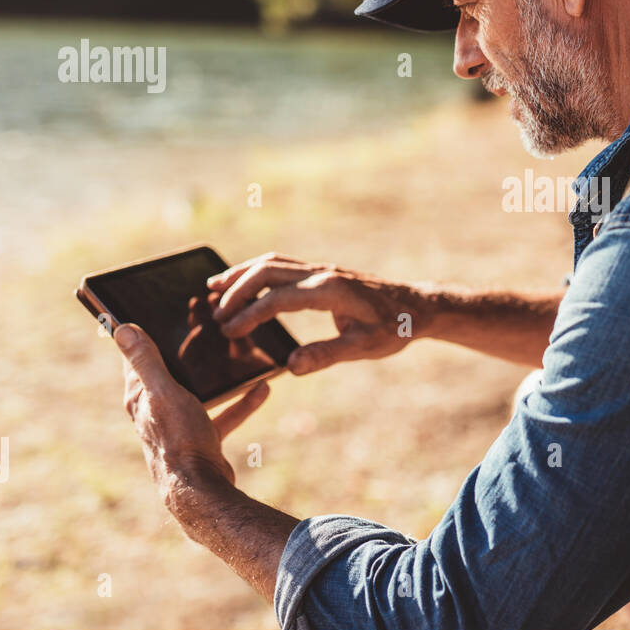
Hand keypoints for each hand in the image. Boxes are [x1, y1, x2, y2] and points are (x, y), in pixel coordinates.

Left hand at [115, 322, 269, 494]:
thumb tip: (121, 329)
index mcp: (141, 397)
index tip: (154, 313)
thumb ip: (145, 361)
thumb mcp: (163, 392)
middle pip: (170, 374)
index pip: (136, 359)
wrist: (201, 489)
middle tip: (205, 328)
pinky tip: (262, 389)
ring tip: (238, 357)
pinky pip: (224, 414)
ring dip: (218, 377)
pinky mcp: (202, 439)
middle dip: (186, 352)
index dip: (144, 335)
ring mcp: (180, 426)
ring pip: (200, 393)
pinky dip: (241, 402)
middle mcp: (156, 411)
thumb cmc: (179, 439)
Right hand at [207, 253, 423, 375]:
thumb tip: (290, 367)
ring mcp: (322, 270)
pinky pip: (282, 265)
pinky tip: (243, 283)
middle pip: (267, 271)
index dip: (249, 315)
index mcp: (330, 291)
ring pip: (272, 262)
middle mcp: (322, 274)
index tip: (229, 332)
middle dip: (236, 290)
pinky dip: (257, 272)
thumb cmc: (394, 329)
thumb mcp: (365, 347)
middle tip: (214, 314)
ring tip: (212, 288)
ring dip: (241, 273)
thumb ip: (327, 355)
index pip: (278, 298)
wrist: (417, 307)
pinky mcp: (322, 273)